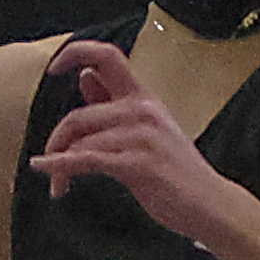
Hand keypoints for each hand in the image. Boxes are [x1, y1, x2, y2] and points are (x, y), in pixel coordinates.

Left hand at [30, 42, 244, 245]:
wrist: (212, 205)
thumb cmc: (177, 171)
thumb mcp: (148, 129)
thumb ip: (114, 104)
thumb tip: (85, 76)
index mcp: (144, 97)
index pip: (107, 56)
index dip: (76, 54)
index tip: (53, 69)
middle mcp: (143, 110)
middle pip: (80, 116)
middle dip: (56, 140)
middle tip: (47, 160)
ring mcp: (142, 137)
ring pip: (81, 142)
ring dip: (60, 166)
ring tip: (57, 185)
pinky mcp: (140, 165)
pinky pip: (88, 160)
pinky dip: (61, 167)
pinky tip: (49, 174)